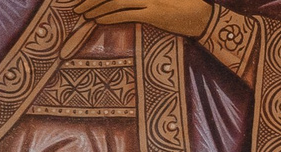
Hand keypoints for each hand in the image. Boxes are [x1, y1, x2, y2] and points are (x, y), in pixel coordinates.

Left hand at [75, 0, 212, 34]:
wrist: (202, 17)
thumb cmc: (182, 7)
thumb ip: (139, 0)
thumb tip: (122, 3)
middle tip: (78, 6)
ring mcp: (151, 0)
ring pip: (117, 1)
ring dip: (97, 8)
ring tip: (84, 14)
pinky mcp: (154, 14)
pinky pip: (127, 14)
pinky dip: (111, 17)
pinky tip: (99, 20)